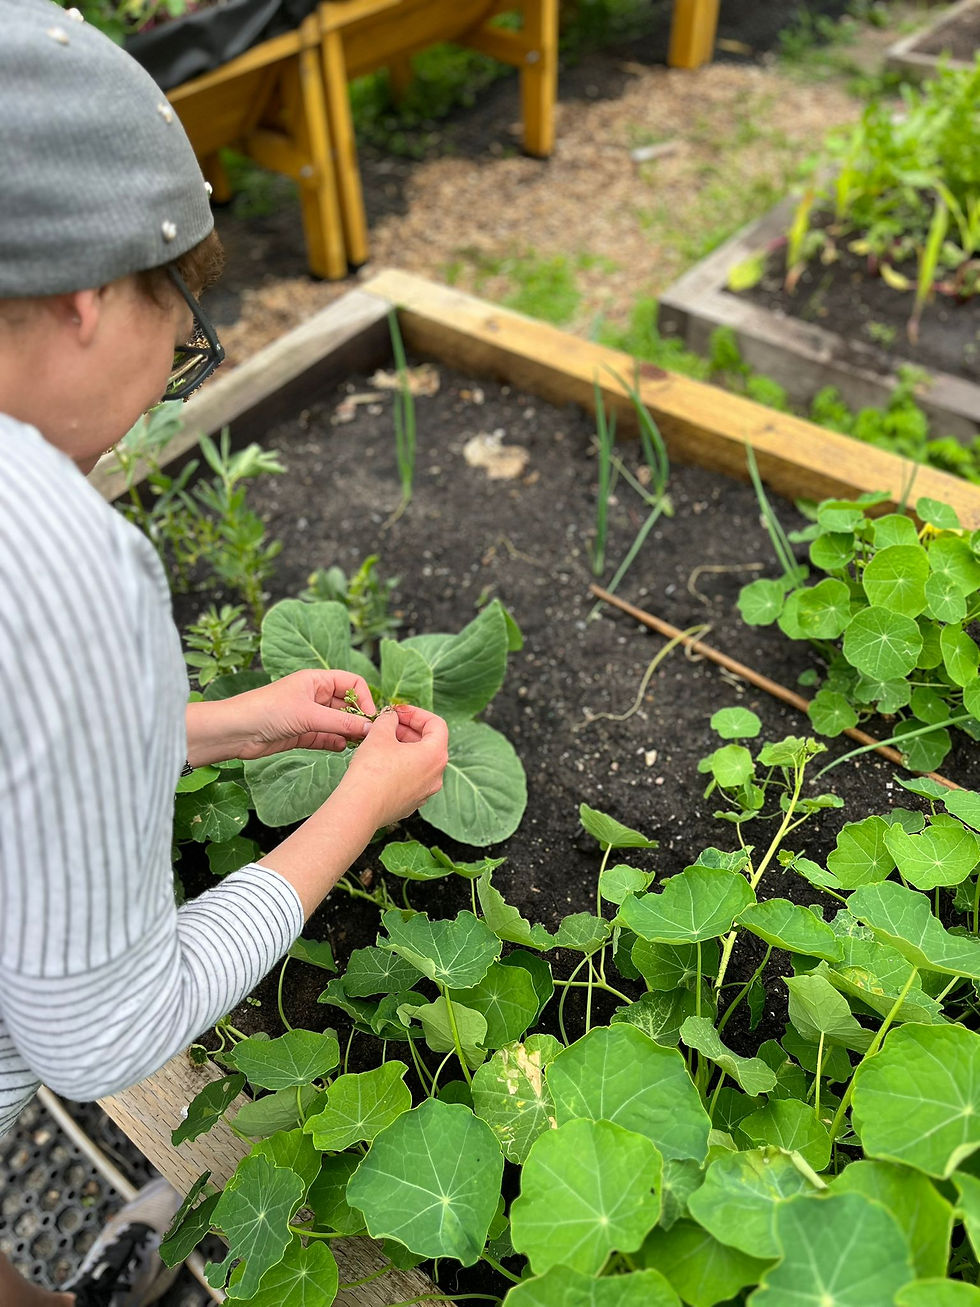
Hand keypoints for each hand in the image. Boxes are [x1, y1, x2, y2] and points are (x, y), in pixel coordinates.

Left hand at [185, 669, 377, 765]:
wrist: (236, 731)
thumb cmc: (267, 710)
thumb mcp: (308, 714)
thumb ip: (341, 722)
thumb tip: (369, 728)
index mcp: (316, 680)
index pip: (352, 683)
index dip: (363, 698)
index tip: (370, 717)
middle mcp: (314, 696)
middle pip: (346, 704)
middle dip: (358, 718)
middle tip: (369, 735)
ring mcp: (308, 715)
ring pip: (337, 723)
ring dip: (348, 732)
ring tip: (358, 744)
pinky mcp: (301, 734)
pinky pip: (326, 737)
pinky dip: (335, 742)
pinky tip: (342, 748)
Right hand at [339, 704, 448, 827]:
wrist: (360, 808)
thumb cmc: (372, 771)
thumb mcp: (379, 734)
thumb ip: (389, 720)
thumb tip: (391, 717)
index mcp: (435, 755)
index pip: (436, 724)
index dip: (416, 713)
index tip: (398, 711)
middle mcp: (436, 776)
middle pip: (429, 744)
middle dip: (408, 730)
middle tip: (388, 724)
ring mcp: (425, 792)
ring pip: (420, 763)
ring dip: (404, 748)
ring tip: (381, 742)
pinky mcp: (411, 804)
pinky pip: (411, 779)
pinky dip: (400, 767)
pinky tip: (380, 763)